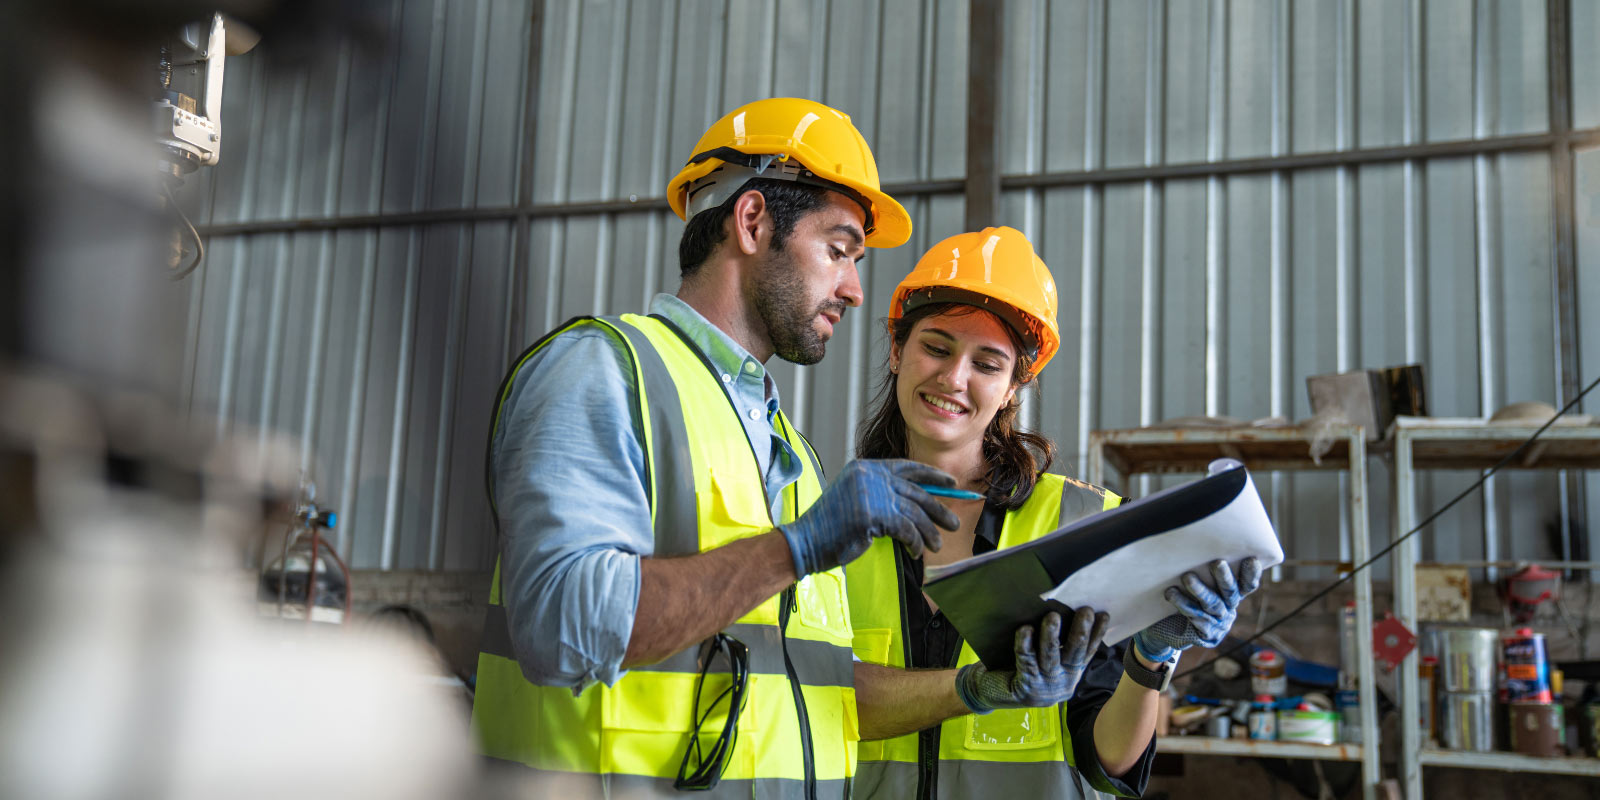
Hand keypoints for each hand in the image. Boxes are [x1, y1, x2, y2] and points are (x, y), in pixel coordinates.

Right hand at [777, 459, 961, 576]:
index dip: (932, 475)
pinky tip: (916, 552)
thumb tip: (918, 502)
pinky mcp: (874, 515)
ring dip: (929, 532)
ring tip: (937, 546)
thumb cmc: (831, 526)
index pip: (906, 467)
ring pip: (915, 513)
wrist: (806, 541)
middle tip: (954, 523)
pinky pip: (907, 530)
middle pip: (916, 491)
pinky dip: (915, 543)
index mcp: (866, 467)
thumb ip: (881, 492)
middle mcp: (870, 476)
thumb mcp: (856, 498)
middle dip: (938, 509)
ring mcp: (872, 494)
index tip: (951, 483)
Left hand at [954, 608, 1109, 713]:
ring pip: (1050, 656)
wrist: (993, 691)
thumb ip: (1058, 643)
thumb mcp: (1046, 659)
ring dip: (1051, 635)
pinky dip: (1025, 644)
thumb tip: (1063, 608)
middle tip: (1085, 611)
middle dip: (1080, 631)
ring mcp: (1045, 687)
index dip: (1097, 633)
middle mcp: (1063, 682)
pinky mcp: (1026, 687)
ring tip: (1052, 616)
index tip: (1103, 613)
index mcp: (1071, 673)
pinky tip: (1025, 630)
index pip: (1088, 651)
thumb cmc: (1022, 667)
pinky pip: (1026, 662)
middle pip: (1073, 653)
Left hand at [1133, 557, 1262, 662]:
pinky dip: (1182, 604)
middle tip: (1217, 563)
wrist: (1169, 628)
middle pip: (1230, 592)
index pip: (1247, 584)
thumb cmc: (1186, 596)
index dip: (1251, 574)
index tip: (1252, 559)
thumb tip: (1201, 538)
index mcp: (1232, 594)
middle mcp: (1229, 607)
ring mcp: (1219, 622)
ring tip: (1187, 577)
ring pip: (1211, 604)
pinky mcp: (1205, 635)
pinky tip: (1171, 593)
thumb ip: (1203, 568)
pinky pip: (1195, 618)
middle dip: (1224, 577)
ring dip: (1199, 590)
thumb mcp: (1198, 581)